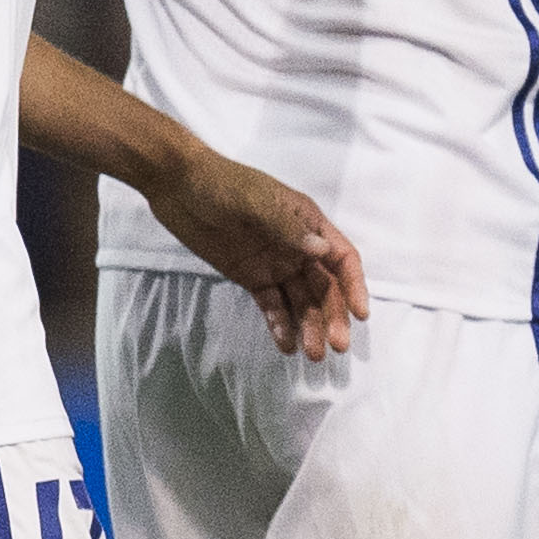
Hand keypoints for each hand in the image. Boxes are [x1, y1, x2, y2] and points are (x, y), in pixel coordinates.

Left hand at [149, 146, 369, 360]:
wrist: (178, 186)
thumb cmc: (222, 183)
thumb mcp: (256, 201)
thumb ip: (287, 227)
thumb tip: (322, 250)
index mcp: (307, 222)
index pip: (341, 258)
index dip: (354, 286)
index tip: (360, 315)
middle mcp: (298, 246)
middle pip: (325, 287)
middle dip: (333, 316)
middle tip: (335, 346)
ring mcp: (275, 264)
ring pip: (300, 301)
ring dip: (309, 326)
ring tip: (312, 354)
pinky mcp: (252, 277)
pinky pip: (271, 305)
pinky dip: (280, 324)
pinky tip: (286, 345)